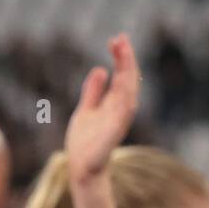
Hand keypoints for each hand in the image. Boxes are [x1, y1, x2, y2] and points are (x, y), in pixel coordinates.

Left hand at [65, 34, 139, 184]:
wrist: (80, 168)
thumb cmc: (85, 142)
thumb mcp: (86, 110)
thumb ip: (93, 91)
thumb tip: (100, 68)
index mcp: (114, 104)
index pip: (122, 76)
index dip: (121, 58)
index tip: (116, 39)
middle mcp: (120, 110)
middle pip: (128, 80)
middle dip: (126, 60)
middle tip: (121, 39)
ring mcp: (118, 122)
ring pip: (128, 93)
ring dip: (127, 74)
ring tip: (123, 54)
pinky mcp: (112, 135)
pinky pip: (121, 115)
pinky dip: (123, 99)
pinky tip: (122, 83)